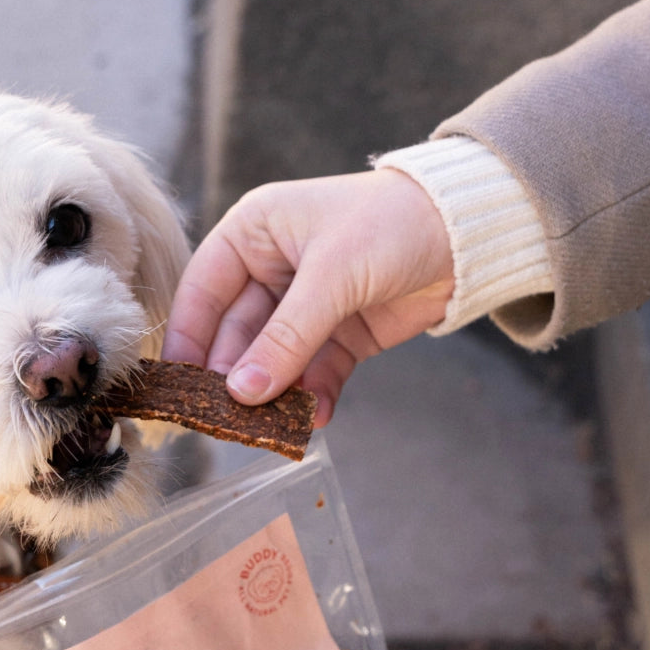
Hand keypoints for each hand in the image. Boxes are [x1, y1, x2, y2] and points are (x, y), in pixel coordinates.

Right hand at [162, 169, 453, 424]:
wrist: (472, 232)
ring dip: (272, 393)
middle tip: (226, 416)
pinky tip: (315, 418)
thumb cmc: (393, 223)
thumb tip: (242, 392)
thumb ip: (286, 337)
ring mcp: (304, 308)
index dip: (187, 336)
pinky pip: (313, 374)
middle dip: (235, 376)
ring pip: (272, 360)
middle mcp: (270, 270)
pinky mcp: (337, 337)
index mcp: (253, 234)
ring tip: (269, 425)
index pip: (202, 290)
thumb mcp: (332, 275)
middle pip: (235, 334)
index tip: (177, 382)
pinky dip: (313, 397)